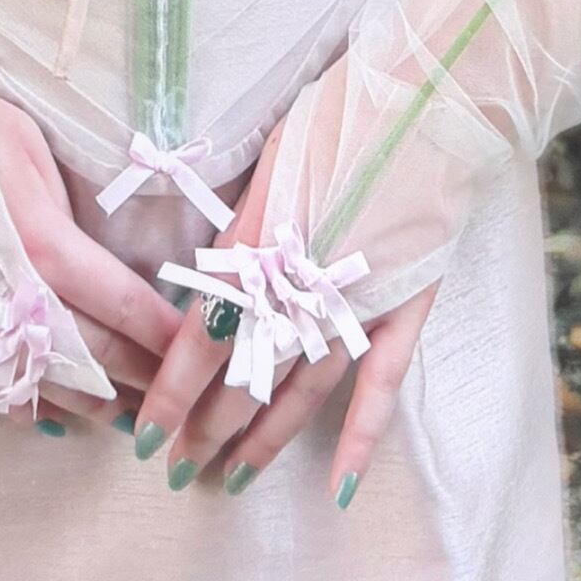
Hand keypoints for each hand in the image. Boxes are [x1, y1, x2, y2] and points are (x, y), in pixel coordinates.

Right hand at [0, 81, 185, 429]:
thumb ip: (61, 201)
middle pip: (94, 353)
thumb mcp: (24, 141)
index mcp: (46, 245)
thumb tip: (78, 237)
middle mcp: (13, 298)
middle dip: (140, 379)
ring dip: (89, 401)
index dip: (166, 335)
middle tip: (174, 399)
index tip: (199, 353)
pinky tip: (40, 415)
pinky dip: (16, 403)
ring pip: (42, 380)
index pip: (126, 304)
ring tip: (122, 416)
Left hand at [132, 110, 438, 495]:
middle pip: (247, 371)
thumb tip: (215, 278)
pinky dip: (360, 435)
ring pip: (303, 387)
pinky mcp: (408, 303)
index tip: (144, 432)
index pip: (203, 334)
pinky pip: (381, 383)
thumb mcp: (273, 159)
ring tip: (235, 478)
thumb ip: (245, 227)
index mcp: (263, 240)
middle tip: (177, 465)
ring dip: (267, 436)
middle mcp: (306, 281)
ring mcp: (361, 298)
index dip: (172, 389)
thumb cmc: (344, 114)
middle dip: (208, 423)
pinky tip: (338, 483)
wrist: (436, 97)